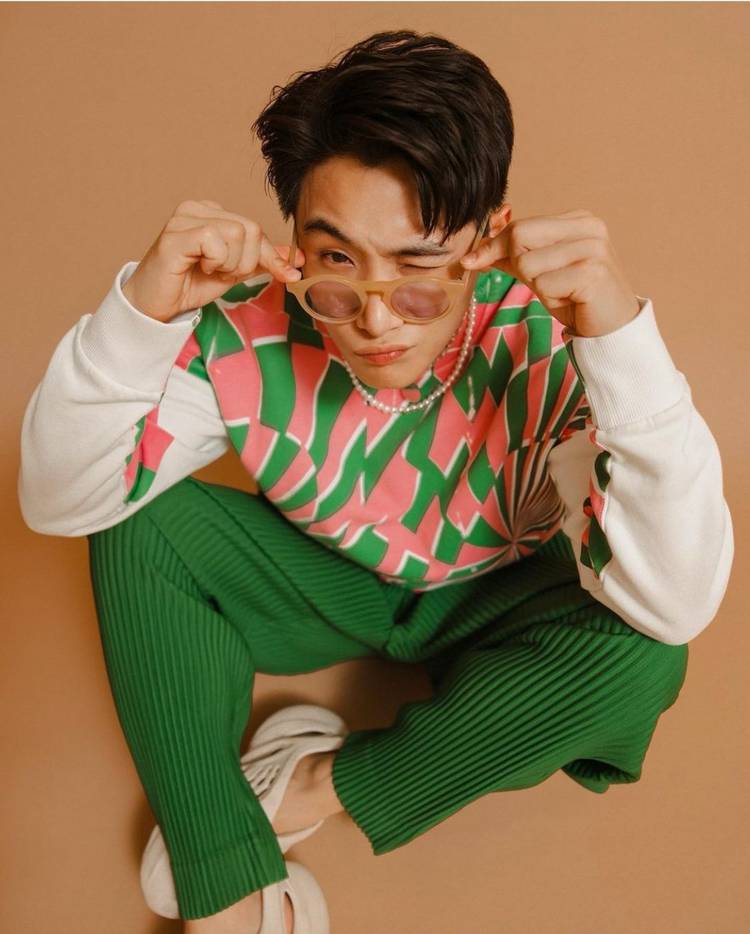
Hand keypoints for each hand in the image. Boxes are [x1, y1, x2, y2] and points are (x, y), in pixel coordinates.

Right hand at [122, 199, 303, 322]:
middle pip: (251, 230)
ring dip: (230, 263)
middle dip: (246, 262)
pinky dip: (216, 262)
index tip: (291, 275)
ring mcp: (184, 218)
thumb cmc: (190, 284)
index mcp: (213, 212)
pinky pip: (215, 241)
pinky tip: (200, 267)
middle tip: (223, 274)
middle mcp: (198, 208)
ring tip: (210, 270)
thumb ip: (261, 260)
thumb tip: (295, 257)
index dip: (274, 255)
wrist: (157, 304)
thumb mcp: (234, 272)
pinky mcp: (175, 234)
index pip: (256, 229)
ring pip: (237, 234)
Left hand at [461, 209, 640, 336]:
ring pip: (527, 263)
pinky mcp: (591, 273)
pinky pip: (543, 284)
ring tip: (563, 291)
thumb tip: (472, 255)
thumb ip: (512, 257)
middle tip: (542, 283)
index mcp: (578, 220)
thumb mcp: (541, 272)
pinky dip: (551, 298)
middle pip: (519, 236)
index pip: (520, 225)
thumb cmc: (577, 299)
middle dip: (518, 265)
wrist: (612, 328)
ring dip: (538, 286)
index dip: (494, 246)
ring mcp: (592, 248)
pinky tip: (571, 300)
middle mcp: (588, 227)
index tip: (473, 261)